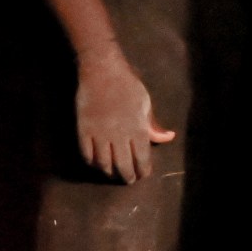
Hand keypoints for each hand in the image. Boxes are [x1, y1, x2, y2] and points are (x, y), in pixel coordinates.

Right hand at [75, 46, 172, 182]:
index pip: (142, 159)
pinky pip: (87, 154)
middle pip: (123, 165)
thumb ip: (153, 125)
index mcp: (137, 129)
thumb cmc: (128, 86)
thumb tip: (168, 138)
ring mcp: (99, 134)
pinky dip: (93, 162)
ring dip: (110, 172)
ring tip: (113, 173)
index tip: (143, 175)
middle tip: (129, 180)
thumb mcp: (145, 104)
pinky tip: (97, 163)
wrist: (102, 71)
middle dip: (127, 176)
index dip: (143, 170)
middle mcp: (119, 135)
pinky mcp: (83, 131)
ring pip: (104, 163)